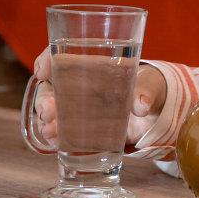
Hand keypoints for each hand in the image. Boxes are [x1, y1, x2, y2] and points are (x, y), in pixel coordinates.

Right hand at [28, 48, 168, 147]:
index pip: (61, 55)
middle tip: (48, 113)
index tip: (42, 70)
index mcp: (92, 65)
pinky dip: (54, 136)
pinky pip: (60, 130)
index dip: (46, 60)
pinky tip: (54, 141)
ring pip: (51, 110)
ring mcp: (77, 107)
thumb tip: (141, 105)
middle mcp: (78, 84)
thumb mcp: (151, 84)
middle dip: (44, 100)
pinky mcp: (81, 127)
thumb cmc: (150, 88)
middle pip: (50, 87)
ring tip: (50, 131)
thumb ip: (147, 91)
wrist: (155, 114)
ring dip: (45, 120)